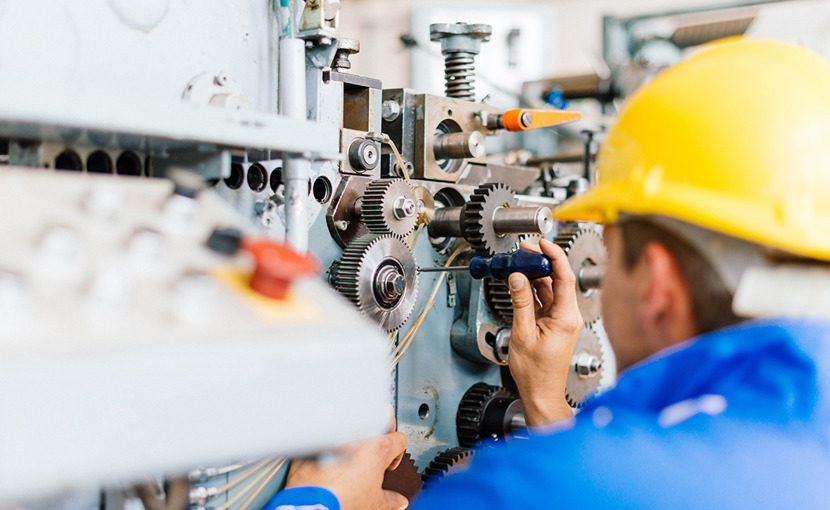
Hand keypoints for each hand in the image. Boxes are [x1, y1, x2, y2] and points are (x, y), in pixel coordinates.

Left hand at [285, 413, 408, 509]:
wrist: (311, 505)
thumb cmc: (340, 501)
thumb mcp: (373, 504)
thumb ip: (390, 499)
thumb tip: (398, 502)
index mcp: (377, 447)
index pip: (398, 439)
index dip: (397, 453)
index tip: (388, 465)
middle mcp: (357, 436)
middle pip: (378, 420)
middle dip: (379, 433)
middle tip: (374, 452)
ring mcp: (334, 436)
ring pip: (350, 425)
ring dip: (352, 438)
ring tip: (348, 458)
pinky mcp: (313, 441)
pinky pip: (325, 437)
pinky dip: (327, 446)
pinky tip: (326, 462)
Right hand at [507, 238, 582, 426]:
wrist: (541, 392)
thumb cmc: (536, 372)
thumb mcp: (523, 333)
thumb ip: (521, 302)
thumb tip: (517, 278)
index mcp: (567, 317)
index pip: (565, 276)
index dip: (553, 256)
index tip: (541, 243)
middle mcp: (569, 316)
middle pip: (558, 279)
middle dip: (541, 262)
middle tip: (524, 250)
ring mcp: (562, 319)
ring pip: (550, 288)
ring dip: (536, 275)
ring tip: (520, 263)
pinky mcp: (554, 323)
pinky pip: (545, 300)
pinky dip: (534, 289)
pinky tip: (521, 283)